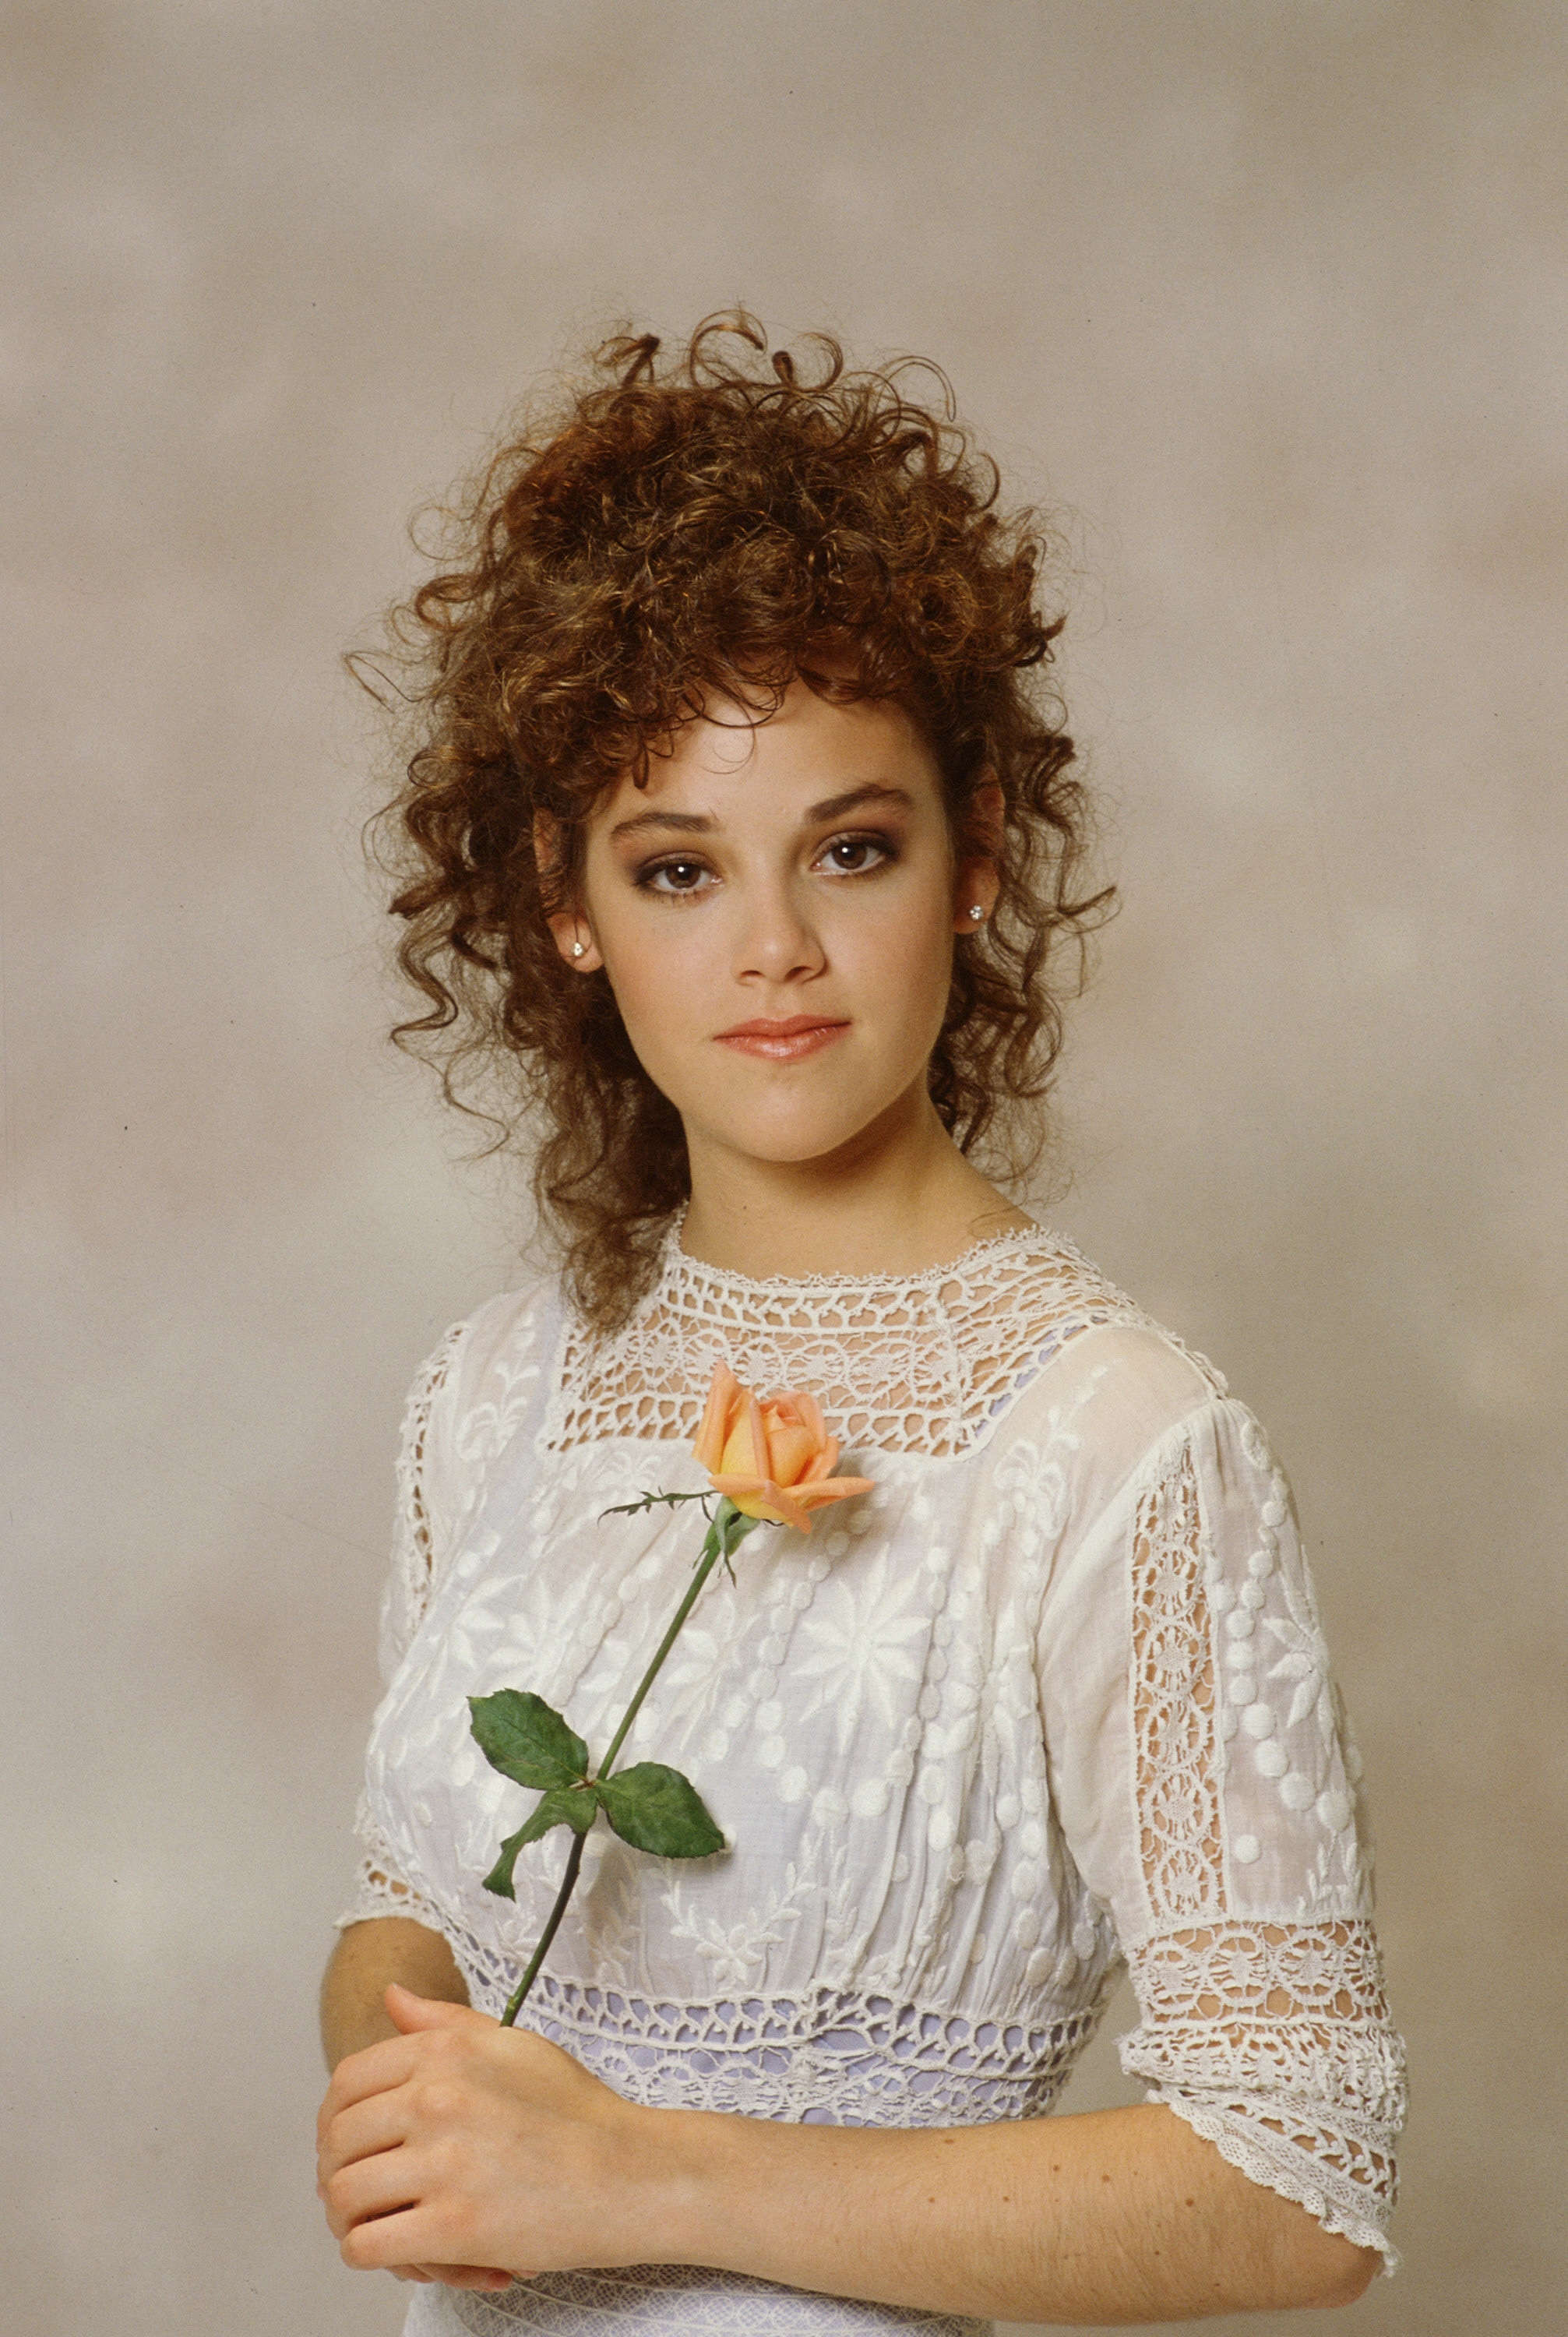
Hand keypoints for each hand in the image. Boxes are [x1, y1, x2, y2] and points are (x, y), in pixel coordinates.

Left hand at [316, 1983, 667, 2285]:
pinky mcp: (454, 2228)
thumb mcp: (513, 2045)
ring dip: (350, 2220)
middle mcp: (437, 2099)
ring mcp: (444, 2163)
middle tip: (362, 2193)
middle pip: (336, 2142)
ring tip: (379, 2225)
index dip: (335, 2120)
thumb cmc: (579, 2115)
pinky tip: (399, 2251)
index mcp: (446, 2052)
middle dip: (337, 2174)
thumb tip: (392, 1997)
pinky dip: (371, 2255)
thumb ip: (444, 2022)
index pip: (346, 2083)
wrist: (631, 2174)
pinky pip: (367, 2246)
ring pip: (343, 2198)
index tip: (349, 2143)